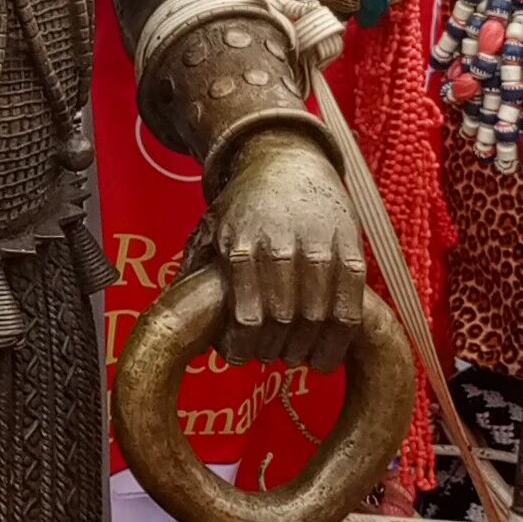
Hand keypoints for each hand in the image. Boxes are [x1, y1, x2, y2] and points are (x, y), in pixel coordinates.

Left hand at [212, 128, 366, 369]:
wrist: (287, 163)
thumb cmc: (245, 208)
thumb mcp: (213, 230)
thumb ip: (196, 269)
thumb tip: (172, 314)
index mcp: (242, 247)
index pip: (248, 319)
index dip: (244, 349)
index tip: (240, 357)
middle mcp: (283, 247)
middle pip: (284, 322)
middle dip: (273, 350)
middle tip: (267, 358)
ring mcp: (321, 249)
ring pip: (318, 319)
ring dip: (305, 349)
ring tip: (294, 357)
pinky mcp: (351, 251)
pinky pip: (350, 308)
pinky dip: (338, 340)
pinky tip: (325, 355)